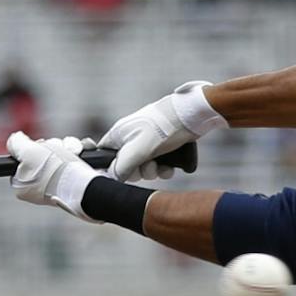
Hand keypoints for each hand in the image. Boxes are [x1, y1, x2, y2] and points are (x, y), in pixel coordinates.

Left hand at [7, 132, 95, 219]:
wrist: (86, 186)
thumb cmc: (55, 172)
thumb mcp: (27, 152)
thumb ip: (16, 143)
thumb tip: (16, 139)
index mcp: (24, 187)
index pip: (22, 161)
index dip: (30, 150)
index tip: (37, 148)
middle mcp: (41, 187)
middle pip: (42, 155)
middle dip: (52, 147)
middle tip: (55, 151)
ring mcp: (59, 184)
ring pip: (59, 154)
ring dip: (67, 147)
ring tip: (73, 152)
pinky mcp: (76, 180)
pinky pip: (74, 158)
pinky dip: (79, 152)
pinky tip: (81, 152)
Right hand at [99, 81, 225, 182]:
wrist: (191, 118)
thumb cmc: (162, 128)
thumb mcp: (138, 150)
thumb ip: (122, 166)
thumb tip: (111, 178)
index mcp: (119, 134)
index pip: (104, 153)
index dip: (110, 166)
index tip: (122, 171)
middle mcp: (131, 138)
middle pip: (126, 165)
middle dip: (139, 171)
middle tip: (148, 166)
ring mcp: (147, 142)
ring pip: (144, 167)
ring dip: (154, 171)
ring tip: (162, 165)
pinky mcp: (162, 147)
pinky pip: (158, 165)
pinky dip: (164, 168)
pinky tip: (171, 166)